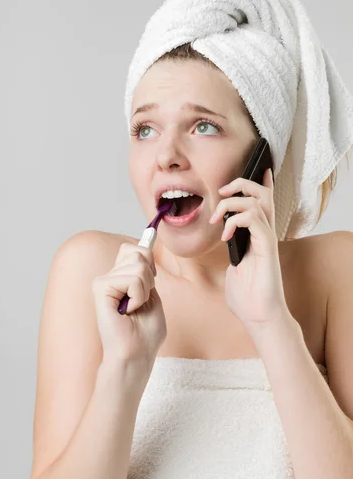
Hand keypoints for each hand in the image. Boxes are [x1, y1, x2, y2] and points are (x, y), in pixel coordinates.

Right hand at [92, 242, 166, 376]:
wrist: (136, 355)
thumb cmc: (145, 333)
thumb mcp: (154, 295)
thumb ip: (148, 272)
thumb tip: (146, 242)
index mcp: (121, 277)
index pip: (136, 249)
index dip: (149, 264)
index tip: (149, 285)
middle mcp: (110, 276)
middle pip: (138, 253)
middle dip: (149, 278)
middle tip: (141, 300)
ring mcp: (104, 281)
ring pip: (138, 265)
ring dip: (145, 290)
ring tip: (134, 308)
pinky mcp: (100, 288)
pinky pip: (132, 279)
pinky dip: (138, 296)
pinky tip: (128, 311)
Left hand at [209, 168, 289, 329]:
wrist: (258, 317)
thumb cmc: (247, 297)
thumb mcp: (233, 269)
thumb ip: (232, 253)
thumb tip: (227, 246)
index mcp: (257, 236)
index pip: (263, 202)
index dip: (261, 182)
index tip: (258, 168)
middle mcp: (265, 233)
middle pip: (261, 193)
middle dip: (241, 184)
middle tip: (222, 193)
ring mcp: (267, 239)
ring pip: (256, 201)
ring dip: (231, 204)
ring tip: (217, 220)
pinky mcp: (266, 247)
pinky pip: (253, 219)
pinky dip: (236, 221)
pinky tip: (226, 236)